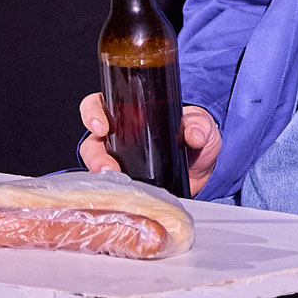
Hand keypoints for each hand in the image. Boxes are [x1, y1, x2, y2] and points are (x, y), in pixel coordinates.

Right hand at [79, 93, 222, 196]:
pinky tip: (121, 192)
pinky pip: (109, 185)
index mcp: (131, 113)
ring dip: (100, 173)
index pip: (100, 105)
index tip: (102, 127)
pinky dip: (110, 189)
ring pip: (96, 165)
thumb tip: (193, 134)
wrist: (205, 169)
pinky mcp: (125, 182)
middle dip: (95, 154)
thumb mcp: (203, 126)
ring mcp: (119, 160)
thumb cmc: (199, 139)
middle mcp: (119, 136)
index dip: (92, 113)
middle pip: (92, 141)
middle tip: (107, 165)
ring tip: (115, 179)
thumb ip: (200, 126)